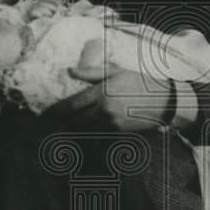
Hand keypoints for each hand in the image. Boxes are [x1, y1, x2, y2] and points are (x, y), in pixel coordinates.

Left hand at [42, 64, 171, 129]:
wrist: (164, 102)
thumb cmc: (140, 83)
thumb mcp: (116, 72)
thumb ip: (91, 73)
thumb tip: (70, 71)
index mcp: (102, 92)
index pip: (72, 104)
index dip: (56, 111)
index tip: (45, 114)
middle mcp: (103, 110)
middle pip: (74, 121)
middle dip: (60, 124)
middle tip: (49, 125)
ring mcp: (111, 124)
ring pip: (84, 131)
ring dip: (71, 132)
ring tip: (60, 131)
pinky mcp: (118, 134)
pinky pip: (97, 137)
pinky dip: (87, 137)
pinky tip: (81, 136)